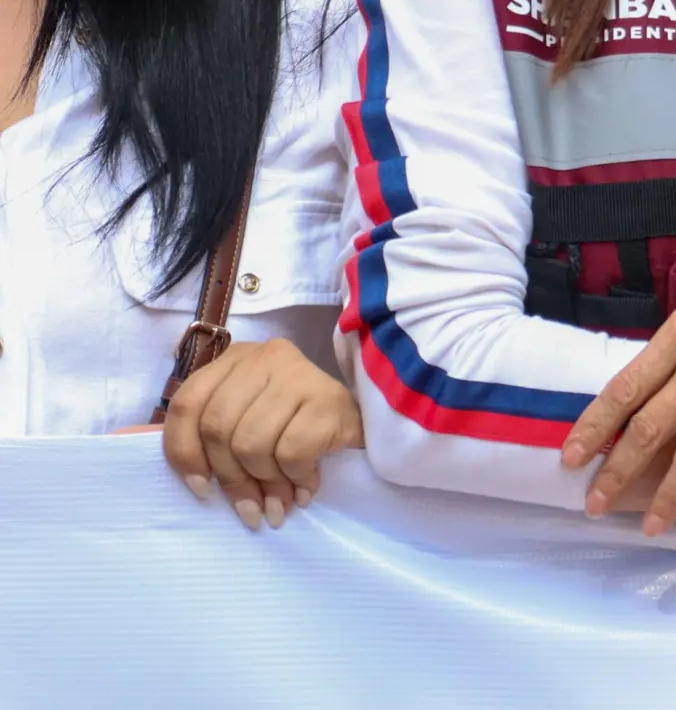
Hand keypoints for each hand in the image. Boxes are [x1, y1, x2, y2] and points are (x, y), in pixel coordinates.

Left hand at [161, 339, 362, 529]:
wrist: (365, 429)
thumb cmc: (293, 430)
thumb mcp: (240, 424)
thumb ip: (194, 432)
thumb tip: (120, 439)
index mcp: (232, 361)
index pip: (186, 404)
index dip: (185, 454)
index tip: (202, 491)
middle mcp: (263, 356)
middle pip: (218, 428)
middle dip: (233, 480)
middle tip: (252, 509)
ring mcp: (298, 372)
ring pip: (252, 442)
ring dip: (267, 482)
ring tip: (282, 500)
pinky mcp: (329, 396)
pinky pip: (292, 449)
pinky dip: (297, 477)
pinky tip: (307, 485)